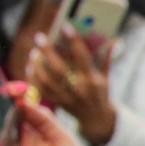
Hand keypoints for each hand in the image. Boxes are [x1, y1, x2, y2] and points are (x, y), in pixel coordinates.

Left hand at [26, 26, 115, 145]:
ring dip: (37, 66)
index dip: (74, 41)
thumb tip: (114, 40)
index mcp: (92, 81)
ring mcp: (66, 98)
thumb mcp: (106, 77)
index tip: (65, 26)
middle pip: (59, 69)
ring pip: (47, 81)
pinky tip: (30, 67)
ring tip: (33, 53)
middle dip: (47, 52)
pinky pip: (41, 91)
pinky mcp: (58, 103)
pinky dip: (33, 79)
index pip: (83, 58)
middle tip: (39, 37)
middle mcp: (78, 90)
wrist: (96, 119)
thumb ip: (107, 59)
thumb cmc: (101, 93)